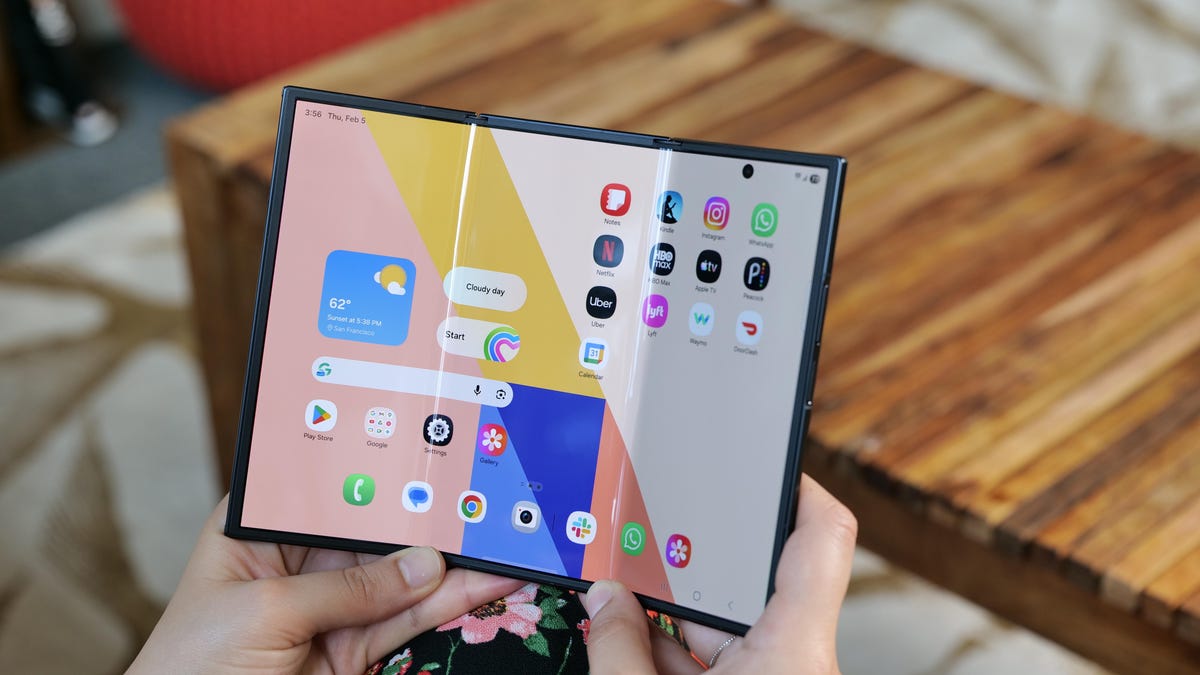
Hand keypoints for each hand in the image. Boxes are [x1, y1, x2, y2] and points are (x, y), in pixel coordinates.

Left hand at [129, 496, 523, 673]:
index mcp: (258, 531)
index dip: (377, 469)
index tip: (430, 451)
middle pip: (375, 531)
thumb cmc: (189, 668)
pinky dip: (447, 607)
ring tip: (503, 544)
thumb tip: (424, 564)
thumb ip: (349, 587)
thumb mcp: (266, 612)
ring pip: (401, 577)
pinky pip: (407, 621)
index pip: (326, 487)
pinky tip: (482, 585)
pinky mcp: (351, 651)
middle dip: (426, 520)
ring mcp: (328, 608)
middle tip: (483, 503)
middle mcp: (298, 562)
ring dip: (452, 565)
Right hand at [582, 474, 856, 673]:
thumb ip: (618, 649)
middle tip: (652, 533)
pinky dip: (675, 647)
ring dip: (676, 612)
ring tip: (623, 588)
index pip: (823, 537)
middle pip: (756, 582)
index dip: (796, 485)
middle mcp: (795, 659)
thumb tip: (602, 599)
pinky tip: (631, 634)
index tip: (762, 460)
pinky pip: (721, 658)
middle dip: (696, 562)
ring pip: (731, 624)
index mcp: (794, 651)